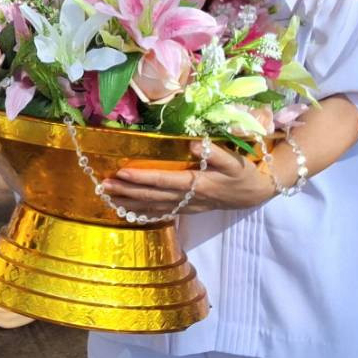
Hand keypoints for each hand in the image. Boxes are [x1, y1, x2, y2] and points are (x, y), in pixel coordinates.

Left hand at [101, 141, 274, 215]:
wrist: (253, 194)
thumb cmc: (243, 173)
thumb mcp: (235, 162)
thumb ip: (215, 154)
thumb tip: (194, 145)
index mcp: (198, 184)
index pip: (165, 181)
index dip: (143, 177)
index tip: (122, 171)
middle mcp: (188, 199)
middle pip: (152, 196)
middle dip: (127, 191)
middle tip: (103, 185)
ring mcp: (186, 207)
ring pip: (153, 206)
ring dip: (129, 202)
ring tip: (107, 196)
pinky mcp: (186, 210)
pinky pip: (160, 213)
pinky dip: (142, 212)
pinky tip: (126, 210)